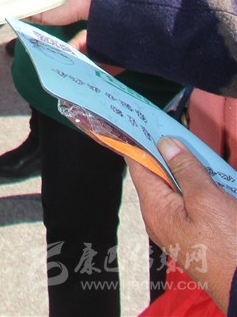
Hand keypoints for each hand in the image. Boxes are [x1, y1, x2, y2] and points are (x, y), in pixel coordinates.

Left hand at [128, 138, 236, 315]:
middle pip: (155, 174)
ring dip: (184, 169)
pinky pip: (188, 202)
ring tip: (192, 148)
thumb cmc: (228, 246)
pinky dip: (194, 186)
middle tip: (172, 127)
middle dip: (164, 152)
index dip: (137, 140)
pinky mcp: (194, 234)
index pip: (137, 165)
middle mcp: (160, 219)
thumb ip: (185, 169)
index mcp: (155, 208)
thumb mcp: (207, 199)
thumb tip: (164, 143)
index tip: (137, 118)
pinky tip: (208, 176)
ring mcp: (177, 229)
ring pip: (174, 188)